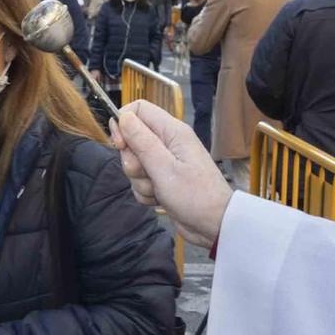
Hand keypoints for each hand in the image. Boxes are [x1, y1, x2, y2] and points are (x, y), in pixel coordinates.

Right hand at [110, 100, 232, 248]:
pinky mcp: (163, 180)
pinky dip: (145, 192)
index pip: (138, 110)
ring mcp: (166, 162)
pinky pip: (141, 180)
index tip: (119, 145)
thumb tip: (123, 116)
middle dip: (131, 160)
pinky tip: (159, 199)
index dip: (123, 124)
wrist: (215, 225)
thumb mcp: (163, 167)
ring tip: (158, 190)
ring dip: (139, 181)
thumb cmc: (195, 196)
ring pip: (135, 163)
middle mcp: (169, 143)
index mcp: (172, 131)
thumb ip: (142, 141)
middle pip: (132, 139)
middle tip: (146, 172)